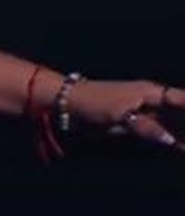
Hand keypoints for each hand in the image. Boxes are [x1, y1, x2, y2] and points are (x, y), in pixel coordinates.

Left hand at [67, 79, 184, 152]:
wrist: (69, 104)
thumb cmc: (94, 102)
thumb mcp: (119, 114)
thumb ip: (145, 126)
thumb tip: (171, 140)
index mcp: (150, 92)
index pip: (183, 99)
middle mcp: (153, 102)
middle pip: (183, 113)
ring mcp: (147, 114)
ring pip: (175, 125)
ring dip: (183, 134)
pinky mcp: (139, 125)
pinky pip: (162, 134)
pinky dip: (174, 142)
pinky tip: (181, 150)